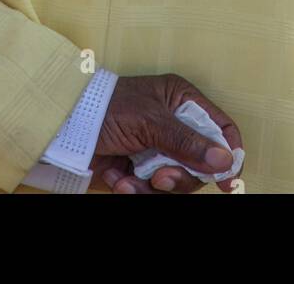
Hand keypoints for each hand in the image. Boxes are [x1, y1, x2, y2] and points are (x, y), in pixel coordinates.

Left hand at [90, 73, 241, 194]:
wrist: (64, 129)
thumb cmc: (106, 108)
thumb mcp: (150, 121)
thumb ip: (187, 141)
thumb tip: (225, 160)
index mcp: (181, 100)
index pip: (220, 127)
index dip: (229, 154)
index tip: (228, 182)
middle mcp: (174, 125)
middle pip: (202, 164)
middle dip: (180, 177)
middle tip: (160, 179)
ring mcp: (158, 150)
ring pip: (178, 182)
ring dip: (152, 187)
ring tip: (129, 180)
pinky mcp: (142, 170)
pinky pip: (153, 191)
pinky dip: (135, 189)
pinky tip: (118, 179)